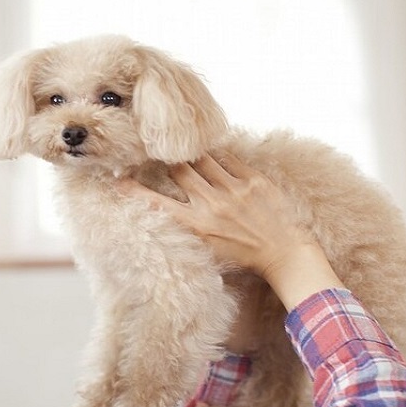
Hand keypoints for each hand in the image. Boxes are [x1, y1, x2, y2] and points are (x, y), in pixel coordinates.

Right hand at [118, 154, 344, 308]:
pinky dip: (219, 156)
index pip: (156, 204)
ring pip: (202, 159)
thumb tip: (171, 208)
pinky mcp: (254, 181)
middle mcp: (211, 205)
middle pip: (179, 169)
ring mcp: (234, 190)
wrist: (285, 254)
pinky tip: (215, 155)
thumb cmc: (245, 256)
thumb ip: (190, 227)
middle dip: (167, 161)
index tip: (120, 180)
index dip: (134, 190)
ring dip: (193, 155)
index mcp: (197, 226)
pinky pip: (229, 158)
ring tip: (187, 150)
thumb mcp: (209, 249)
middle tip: (160, 152)